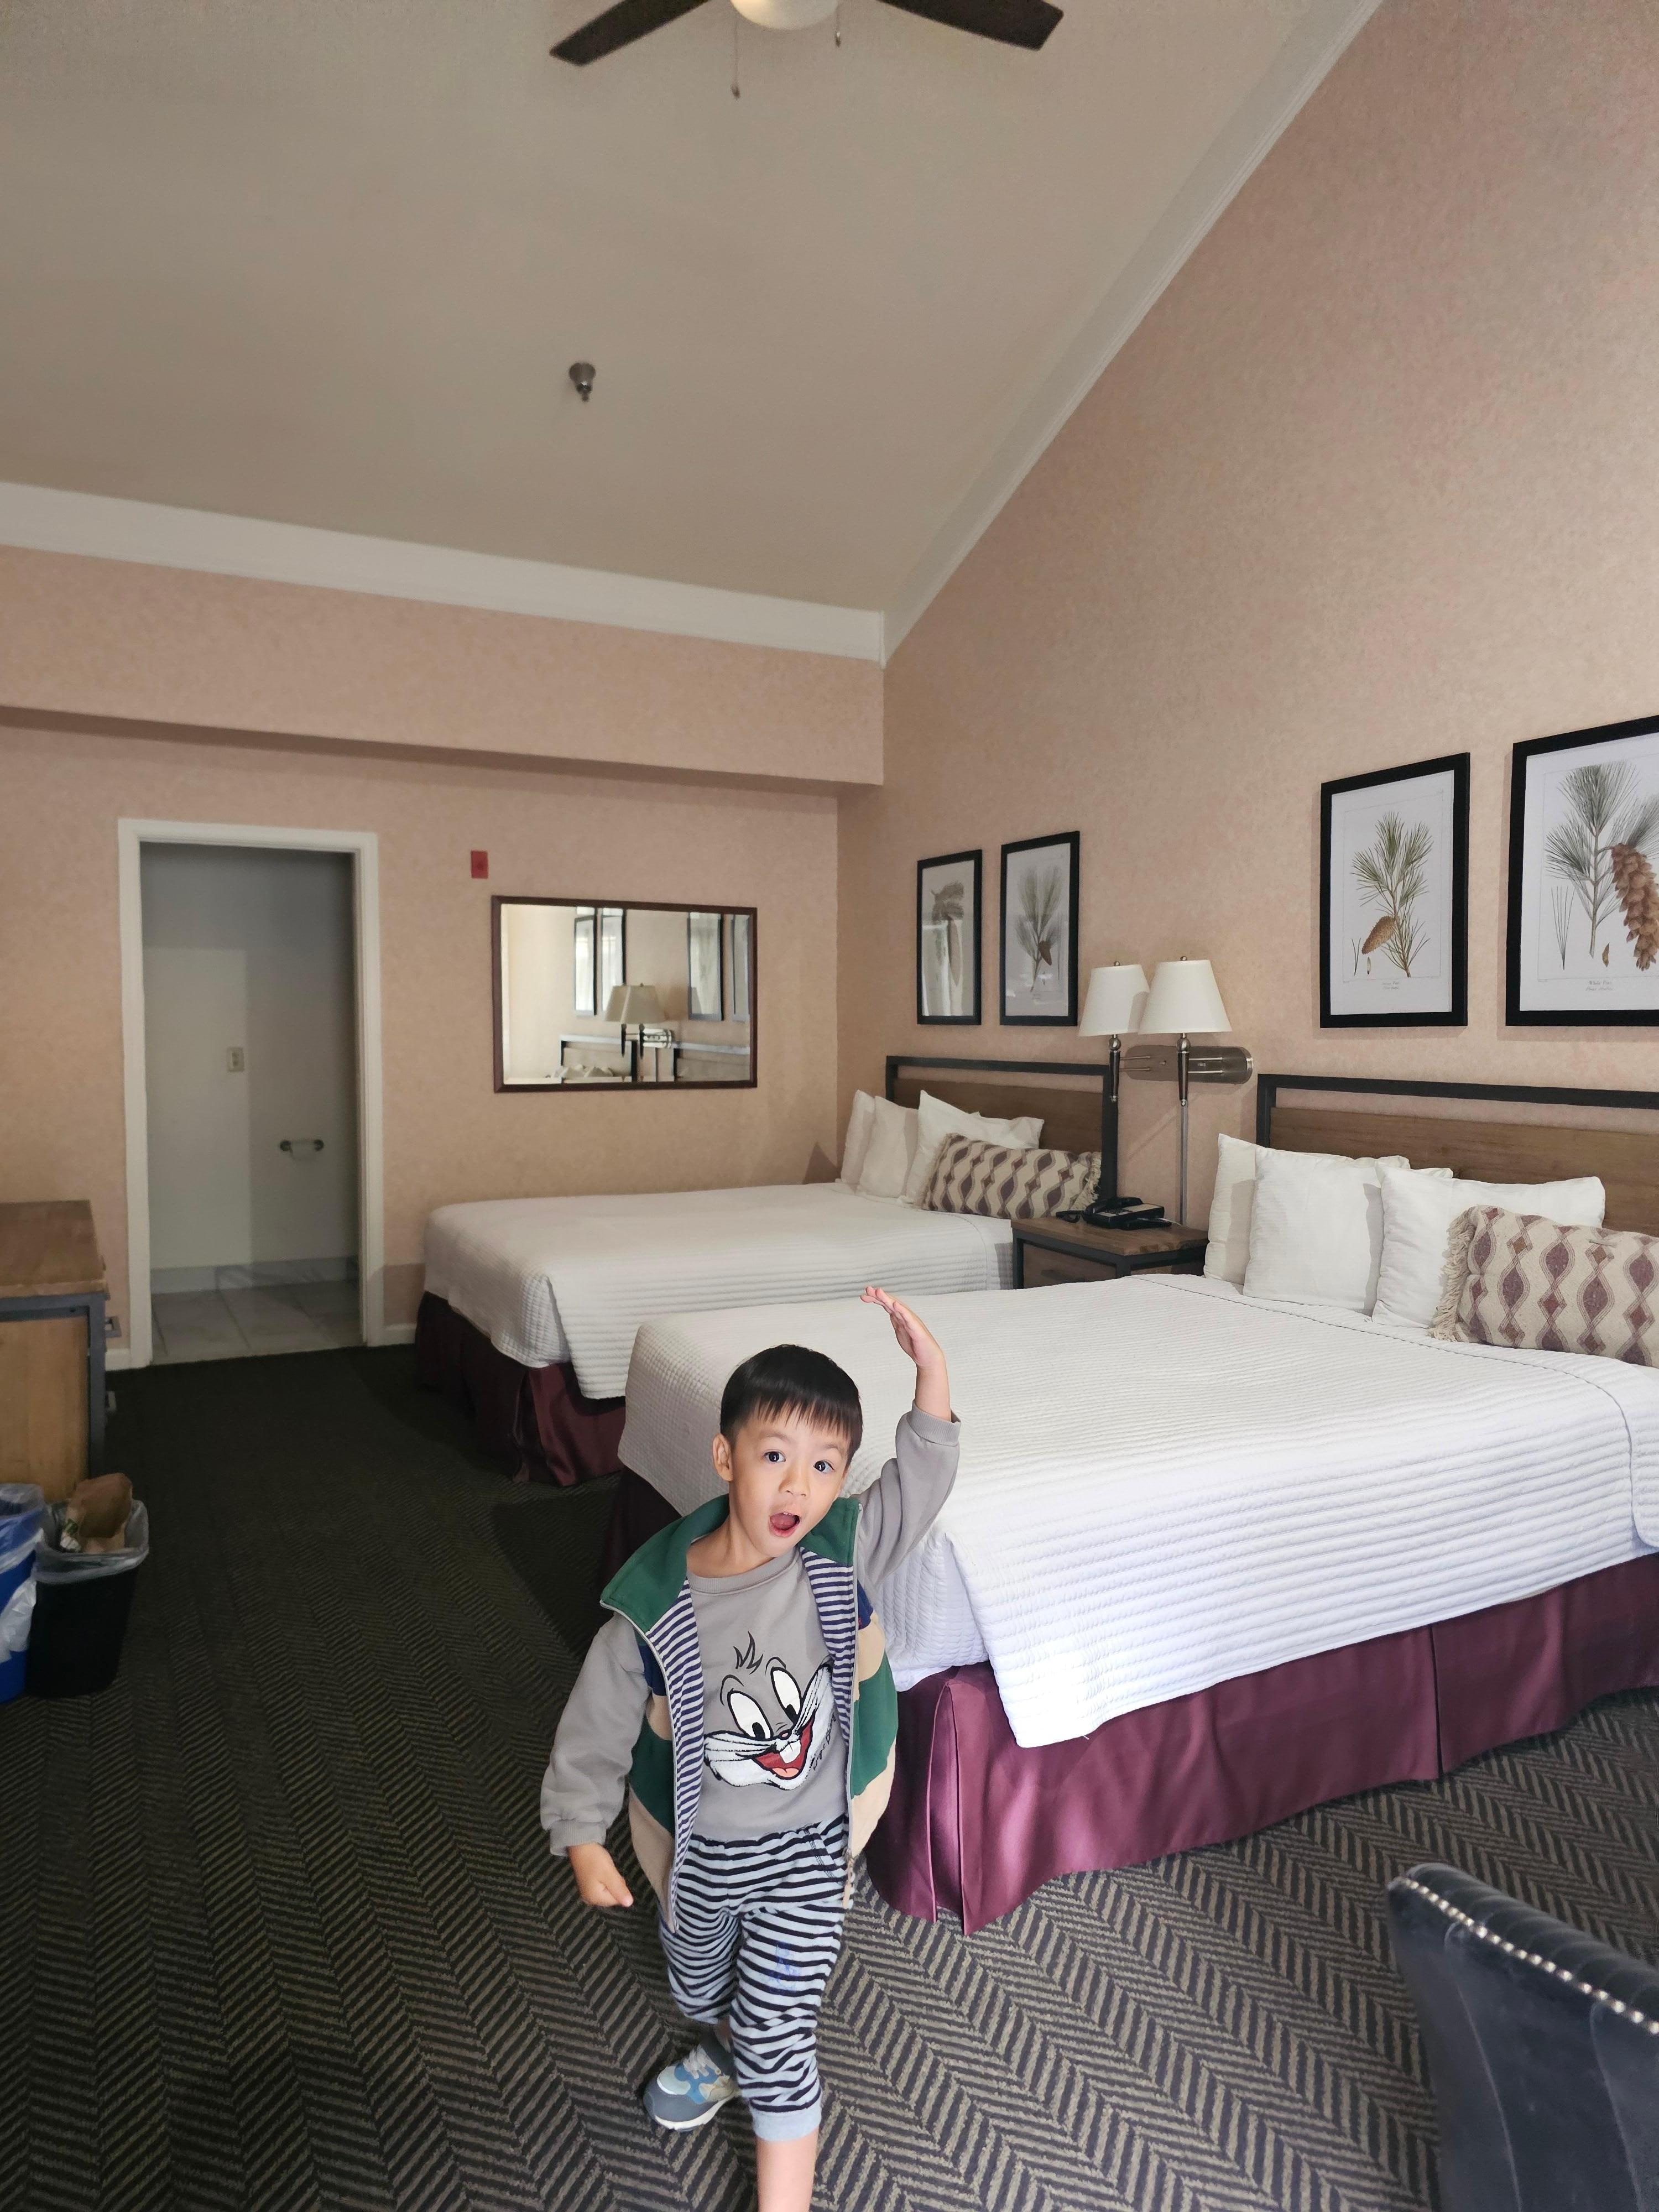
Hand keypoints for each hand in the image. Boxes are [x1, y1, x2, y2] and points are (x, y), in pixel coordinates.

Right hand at [568, 1842, 633, 1907]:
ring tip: (604, 1869)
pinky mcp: (587, 1885)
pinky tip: (600, 1870)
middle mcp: (589, 1899)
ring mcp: (587, 1892)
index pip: (616, 1899)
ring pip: (607, 1890)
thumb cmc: (594, 1859)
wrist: (579, 1845)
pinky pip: (601, 1886)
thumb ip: (619, 1889)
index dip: (619, 1886)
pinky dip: (604, 1879)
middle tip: (608, 1871)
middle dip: (614, 1884)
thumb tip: (629, 1903)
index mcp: (594, 1898)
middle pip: (611, 1896)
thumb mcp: (609, 1873)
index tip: (613, 1874)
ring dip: (610, 1880)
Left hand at [862, 1287, 950, 1420]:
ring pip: (898, 1308)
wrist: (928, 1357)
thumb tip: (889, 1311)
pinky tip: (895, 1305)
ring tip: (879, 1292)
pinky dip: (902, 1311)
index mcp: (900, 1317)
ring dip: (888, 1299)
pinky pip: (909, 1318)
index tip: (863, 1296)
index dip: (875, 1299)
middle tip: (867, 1289)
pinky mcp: (916, 1329)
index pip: (886, 1305)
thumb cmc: (914, 1343)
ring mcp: (911, 1321)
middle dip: (879, 1296)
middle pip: (891, 1303)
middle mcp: (905, 1316)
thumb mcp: (900, 1330)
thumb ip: (895, 1320)